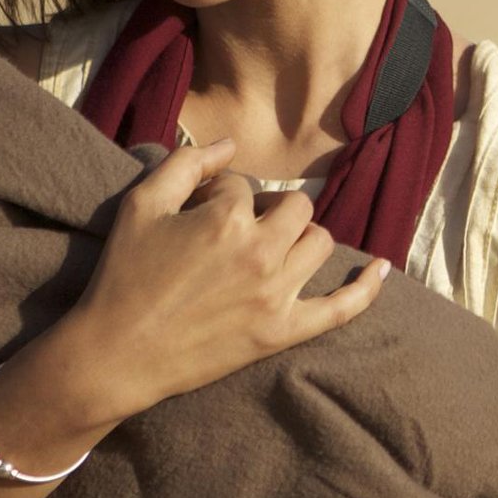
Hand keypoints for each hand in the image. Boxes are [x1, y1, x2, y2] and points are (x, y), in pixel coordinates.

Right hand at [62, 139, 389, 419]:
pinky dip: (366, 288)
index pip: (242, 184)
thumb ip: (188, 163)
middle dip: (268, 210)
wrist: (116, 355)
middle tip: (236, 230)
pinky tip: (382, 268)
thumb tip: (228, 142)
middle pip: (294, 207)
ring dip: (300, 237)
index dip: (218, 195)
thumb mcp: (142, 205)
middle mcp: (260, 251)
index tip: (195, 215)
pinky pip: (341, 308)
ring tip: (271, 246)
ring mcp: (276, 294)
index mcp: (227, 216)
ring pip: (320, 243)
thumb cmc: (123, 276)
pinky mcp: (282, 332)